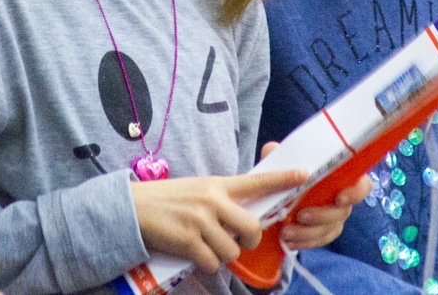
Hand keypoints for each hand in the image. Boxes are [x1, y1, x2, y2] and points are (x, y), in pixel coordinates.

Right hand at [130, 169, 307, 272]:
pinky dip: (206, 263)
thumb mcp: (197, 189)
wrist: (133, 207)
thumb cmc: (167, 199)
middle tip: (239, 241)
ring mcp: (200, 222)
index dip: (281, 179)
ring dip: (223, 254)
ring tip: (206, 245)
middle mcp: (212, 201)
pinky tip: (194, 254)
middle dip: (250, 240)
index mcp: (217, 184)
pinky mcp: (188, 242)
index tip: (304, 174)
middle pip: (251, 227)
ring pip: (232, 250)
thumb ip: (221, 199)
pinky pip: (212, 262)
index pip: (255, 181)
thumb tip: (243, 216)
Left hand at [257, 142, 364, 250]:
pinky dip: (305, 242)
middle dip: (322, 216)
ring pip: (331, 229)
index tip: (339, 198)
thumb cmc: (284, 170)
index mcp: (339, 175)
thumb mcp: (279, 159)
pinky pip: (320, 241)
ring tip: (287, 232)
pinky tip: (289, 241)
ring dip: (309, 233)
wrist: (274, 191)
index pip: (363, 184)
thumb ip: (277, 154)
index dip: (356, 193)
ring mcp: (334, 217)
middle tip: (301, 216)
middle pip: (344, 212)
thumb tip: (273, 150)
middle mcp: (341, 197)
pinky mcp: (322, 232)